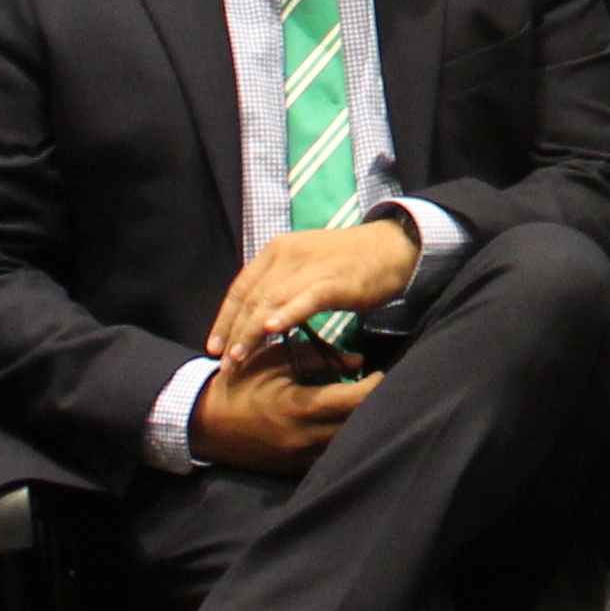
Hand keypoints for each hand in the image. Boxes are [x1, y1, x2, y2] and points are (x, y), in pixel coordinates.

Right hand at [188, 347, 378, 471]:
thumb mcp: (274, 360)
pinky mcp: (293, 470)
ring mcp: (298, 459)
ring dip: (359, 426)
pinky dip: (340, 443)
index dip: (375, 386)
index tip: (382, 373)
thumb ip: (318, 357)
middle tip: (383, 390)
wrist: (204, 422)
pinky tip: (343, 427)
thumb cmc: (241, 383)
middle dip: (374, 407)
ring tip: (366, 408)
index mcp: (299, 407)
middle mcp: (303, 438)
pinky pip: (327, 458)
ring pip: (345, 445)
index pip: (354, 400)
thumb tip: (357, 361)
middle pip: (357, 425)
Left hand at [207, 214, 423, 359]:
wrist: (395, 246)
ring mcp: (310, 267)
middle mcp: (287, 254)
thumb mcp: (307, 266)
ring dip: (250, 333)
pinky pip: (303, 301)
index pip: (240, 287)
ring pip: (269, 303)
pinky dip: (285, 316)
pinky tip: (271, 331)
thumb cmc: (351, 262)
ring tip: (239, 359)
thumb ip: (283, 284)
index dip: (224, 318)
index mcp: (277, 250)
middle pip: (250, 298)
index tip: (214, 346)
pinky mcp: (332, 282)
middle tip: (225, 364)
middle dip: (233, 333)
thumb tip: (260, 315)